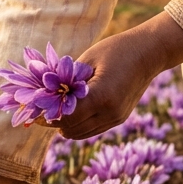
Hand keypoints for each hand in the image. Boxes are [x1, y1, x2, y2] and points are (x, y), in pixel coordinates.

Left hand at [52, 11, 182, 138]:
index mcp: (102, 96)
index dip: (47, 114)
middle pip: (71, 129)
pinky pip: (91, 129)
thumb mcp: (87, 60)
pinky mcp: (119, 119)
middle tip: (39, 109)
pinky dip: (78, 124)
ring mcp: (116, 118)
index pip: (66, 116)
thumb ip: (67, 80)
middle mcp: (110, 112)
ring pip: (80, 133)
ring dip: (65, 125)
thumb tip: (44, 95)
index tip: (33, 107)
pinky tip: (69, 111)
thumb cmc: (116, 50)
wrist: (149, 53)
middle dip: (53, 121)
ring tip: (52, 110)